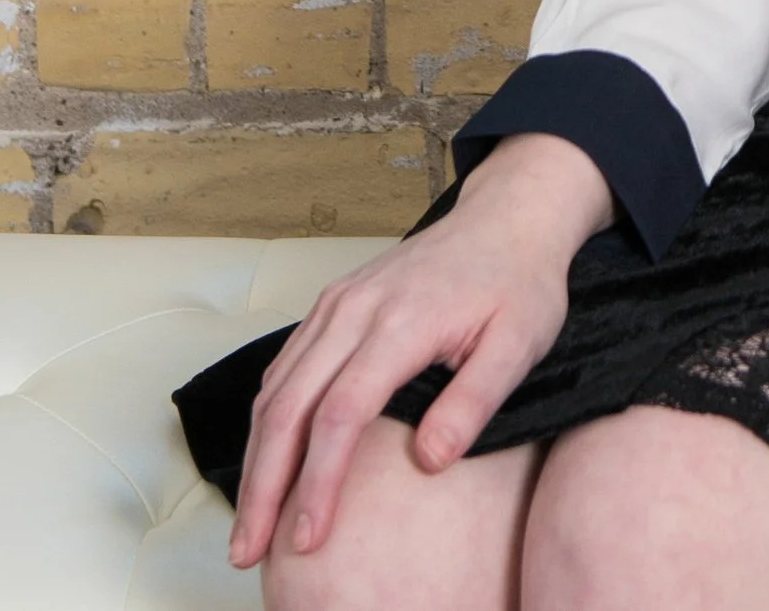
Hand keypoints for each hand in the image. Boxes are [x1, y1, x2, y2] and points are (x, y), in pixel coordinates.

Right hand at [226, 131, 612, 569]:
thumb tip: (428, 461)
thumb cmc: (517, 283)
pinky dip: (267, 420)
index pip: (341, 412)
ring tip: (250, 524)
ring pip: (276, 387)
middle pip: (289, 405)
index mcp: (402, 320)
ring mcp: (338, 301)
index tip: (309, 538)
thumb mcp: (519, 342)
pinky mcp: (333, 303)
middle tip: (249, 551)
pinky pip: (284, 366)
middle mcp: (355, 307)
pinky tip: (267, 461)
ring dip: (256, 459)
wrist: (508, 217)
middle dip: (264, 484)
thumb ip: (474, 401)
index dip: (319, 481)